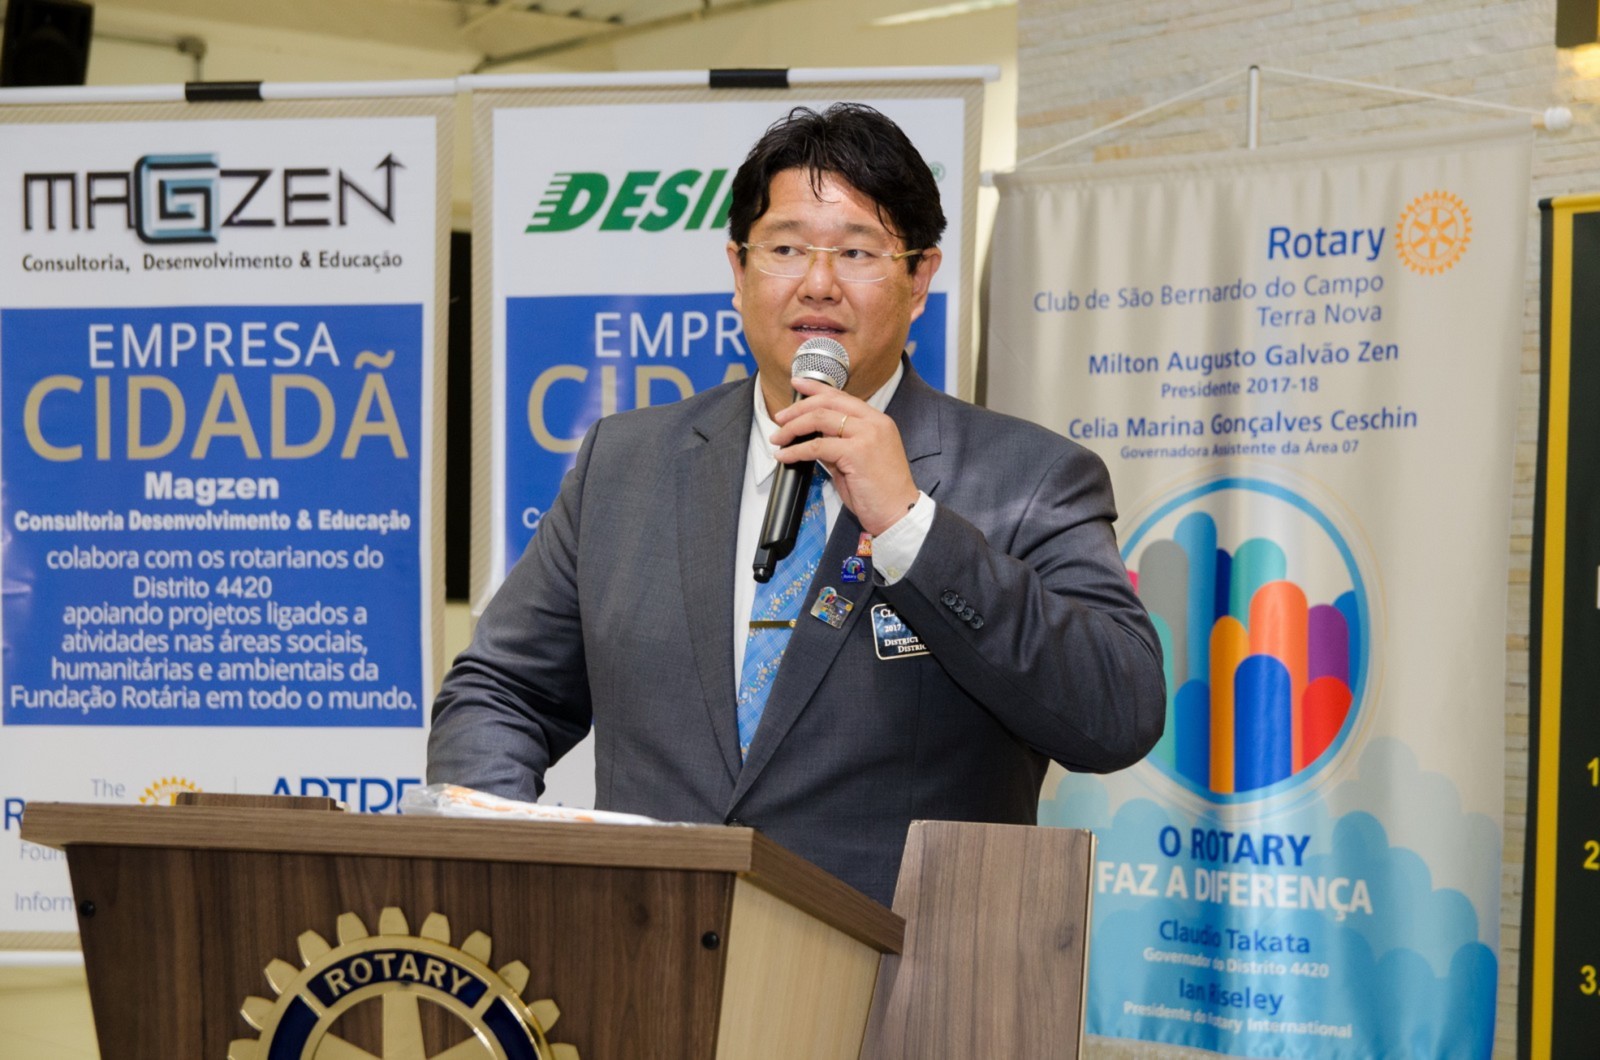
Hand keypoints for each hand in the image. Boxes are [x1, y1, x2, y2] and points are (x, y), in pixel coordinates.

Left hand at [771, 376, 919, 535]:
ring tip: (778, 438)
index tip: (797, 384)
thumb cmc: (880, 492)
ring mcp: (867, 435)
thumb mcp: (858, 460)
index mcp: (877, 421)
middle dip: (798, 409)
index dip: (816, 388)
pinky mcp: (857, 452)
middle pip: (828, 403)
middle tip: (780, 419)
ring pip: (820, 419)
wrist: (899, 512)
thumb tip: (813, 438)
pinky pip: (817, 445)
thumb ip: (838, 444)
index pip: (842, 396)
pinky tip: (785, 455)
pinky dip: (796, 450)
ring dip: (793, 428)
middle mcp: (874, 423)